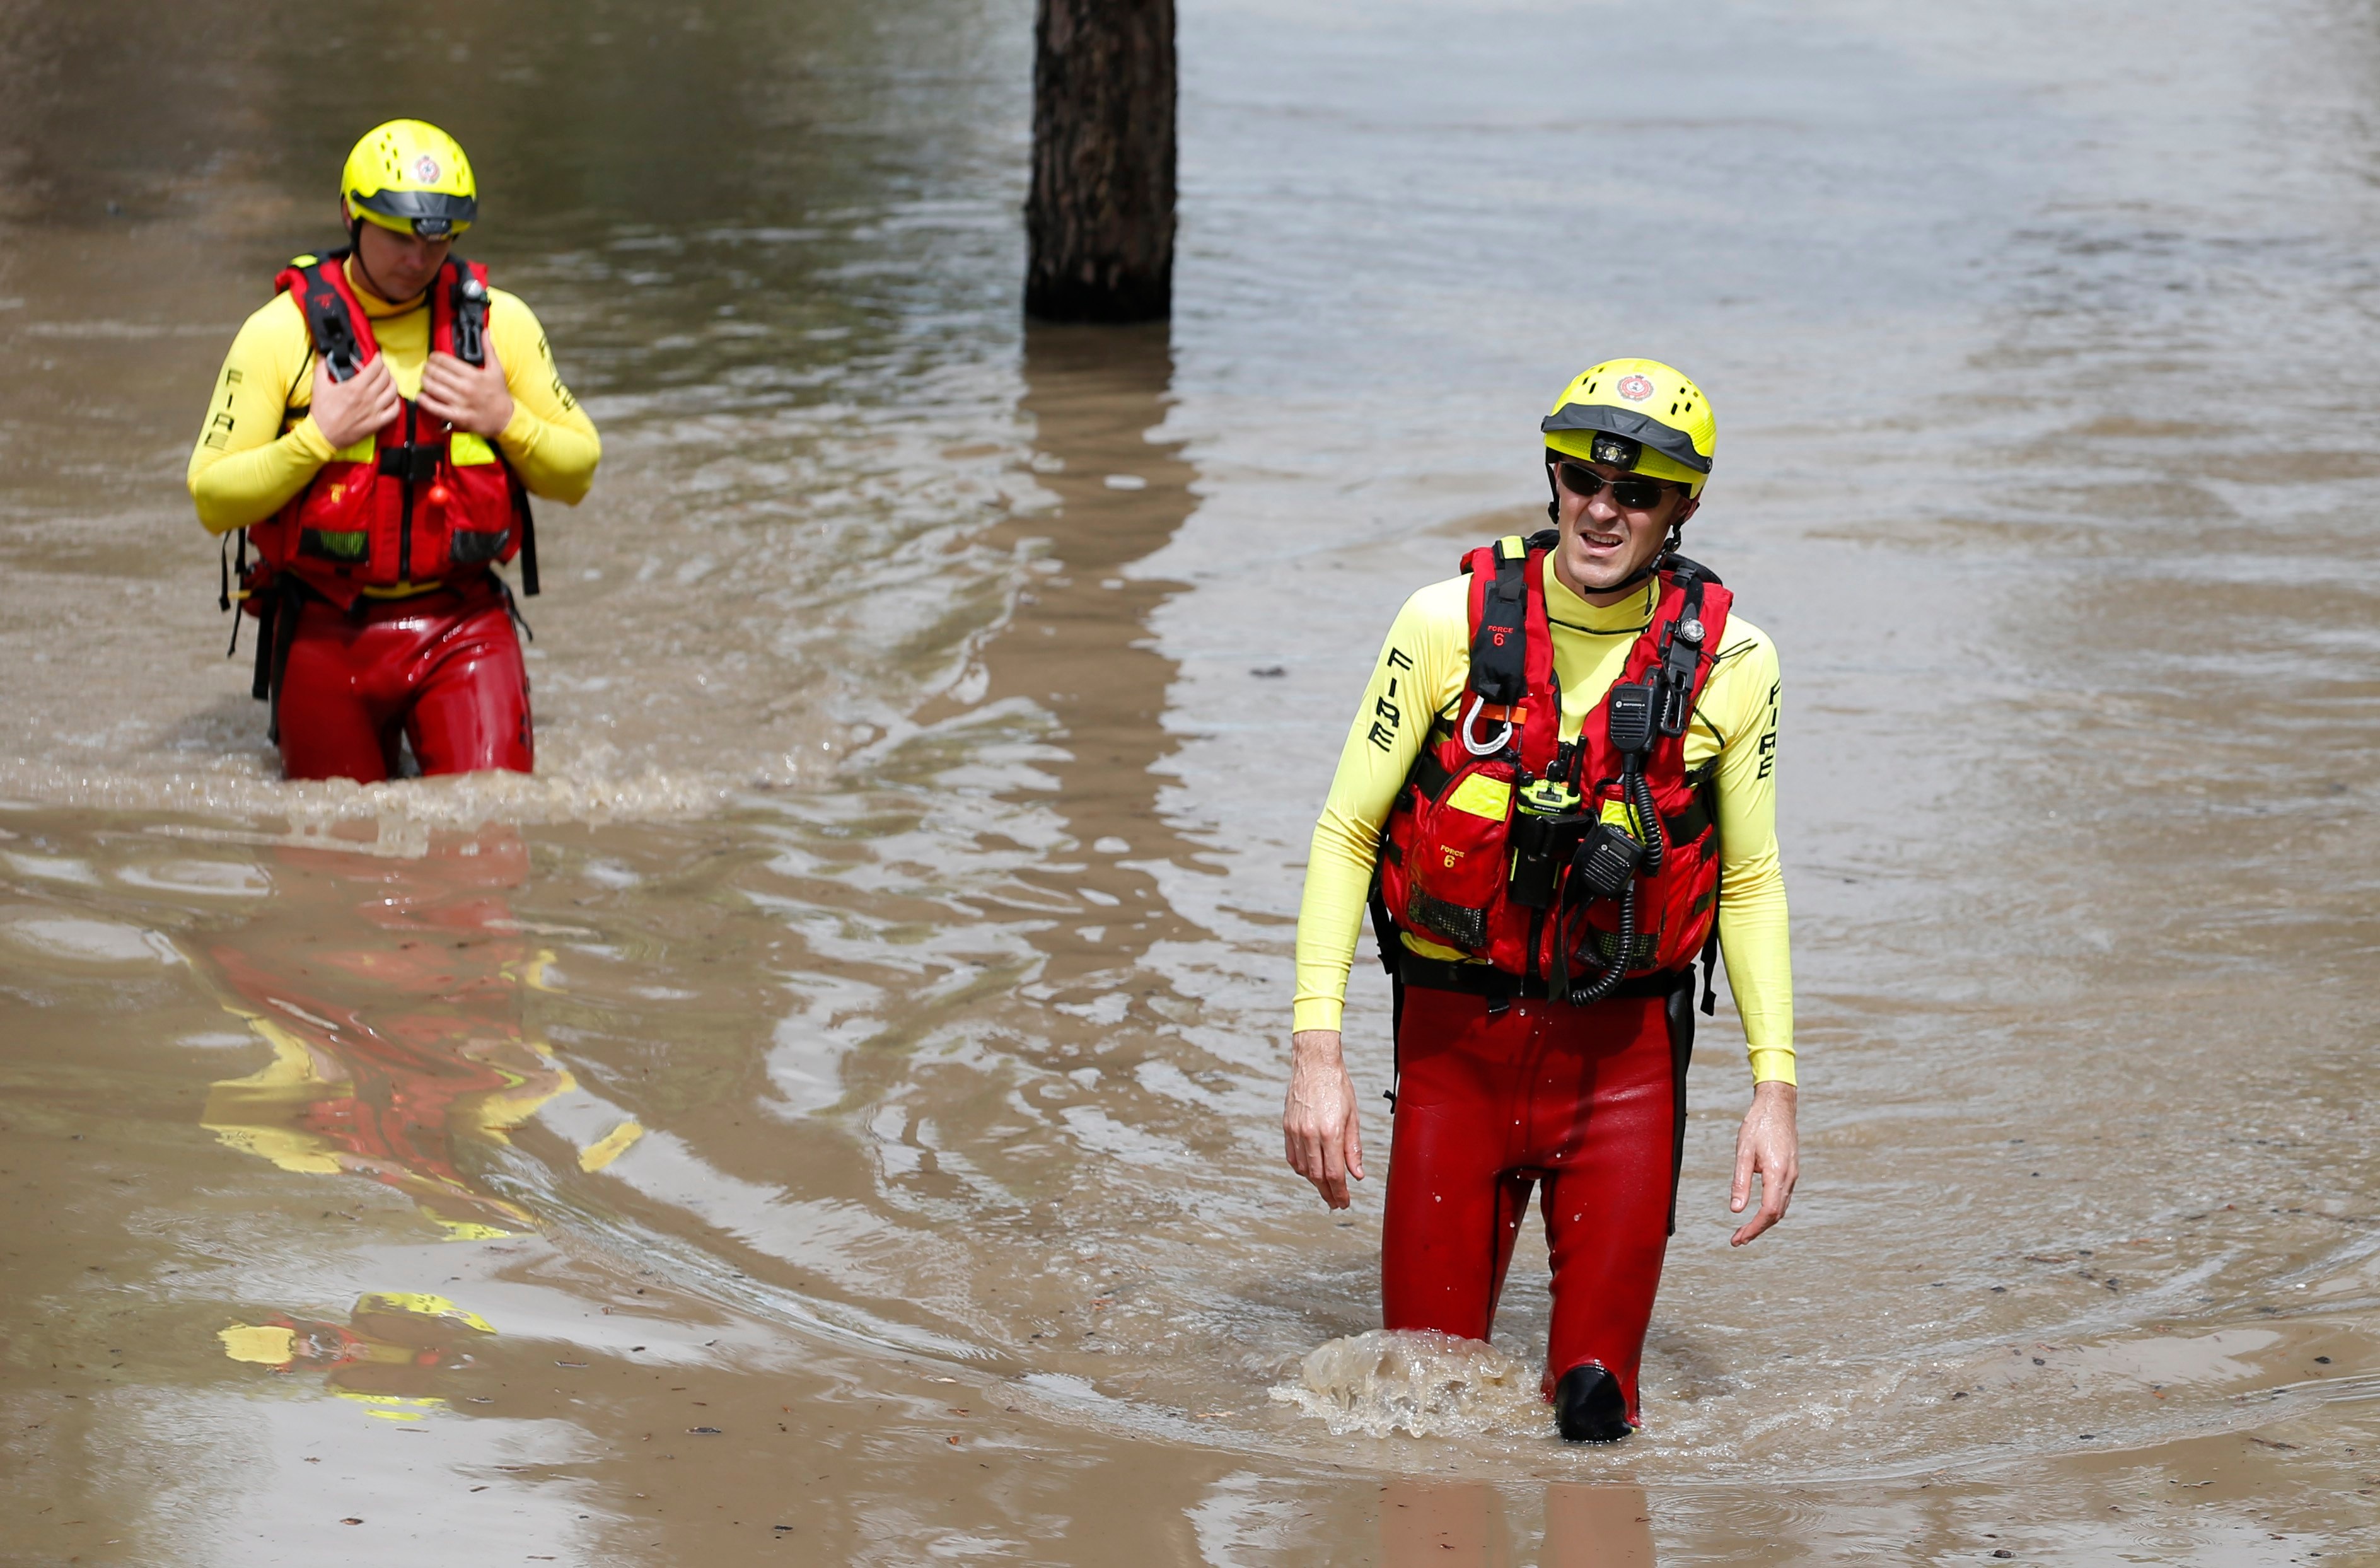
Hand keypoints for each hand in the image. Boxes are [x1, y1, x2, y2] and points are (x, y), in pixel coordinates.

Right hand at [308, 354, 398, 450]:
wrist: (323, 435)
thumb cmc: (321, 411)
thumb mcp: (319, 386)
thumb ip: (322, 367)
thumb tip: (324, 355)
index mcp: (355, 387)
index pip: (375, 368)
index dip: (379, 359)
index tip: (378, 357)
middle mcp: (368, 397)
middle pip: (386, 378)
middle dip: (385, 369)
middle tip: (381, 368)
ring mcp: (375, 411)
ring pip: (393, 392)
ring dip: (392, 383)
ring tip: (388, 380)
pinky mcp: (377, 423)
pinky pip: (395, 411)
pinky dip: (396, 402)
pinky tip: (392, 398)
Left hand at [417, 341, 513, 436]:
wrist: (505, 419)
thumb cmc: (499, 394)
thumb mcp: (497, 369)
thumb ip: (489, 349)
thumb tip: (485, 331)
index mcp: (473, 375)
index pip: (444, 360)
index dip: (434, 357)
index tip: (433, 358)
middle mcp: (465, 387)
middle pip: (435, 373)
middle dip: (427, 368)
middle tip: (427, 368)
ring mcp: (459, 402)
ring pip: (432, 387)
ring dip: (424, 381)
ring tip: (425, 379)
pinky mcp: (456, 416)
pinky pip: (434, 407)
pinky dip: (424, 400)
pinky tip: (421, 396)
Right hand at [1283, 1029, 1364, 1208]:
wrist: (1314, 1063)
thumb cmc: (1338, 1086)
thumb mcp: (1352, 1116)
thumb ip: (1353, 1148)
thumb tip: (1357, 1175)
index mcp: (1330, 1132)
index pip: (1334, 1173)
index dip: (1340, 1192)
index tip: (1345, 1202)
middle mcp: (1310, 1134)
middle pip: (1317, 1176)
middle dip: (1328, 1193)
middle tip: (1336, 1203)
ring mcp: (1296, 1131)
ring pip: (1304, 1169)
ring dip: (1315, 1183)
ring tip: (1326, 1189)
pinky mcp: (1287, 1126)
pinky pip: (1292, 1156)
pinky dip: (1301, 1169)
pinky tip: (1310, 1172)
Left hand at [1729, 1080, 1798, 1245]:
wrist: (1778, 1105)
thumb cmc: (1758, 1125)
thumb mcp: (1743, 1152)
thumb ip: (1740, 1182)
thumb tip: (1736, 1210)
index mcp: (1778, 1173)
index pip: (1768, 1212)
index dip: (1754, 1228)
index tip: (1738, 1238)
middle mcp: (1790, 1177)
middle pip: (1776, 1214)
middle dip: (1757, 1229)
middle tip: (1737, 1240)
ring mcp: (1793, 1174)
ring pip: (1781, 1207)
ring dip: (1764, 1222)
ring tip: (1744, 1231)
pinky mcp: (1791, 1170)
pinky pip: (1783, 1197)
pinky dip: (1771, 1210)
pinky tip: (1758, 1212)